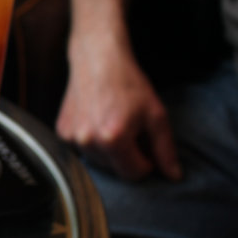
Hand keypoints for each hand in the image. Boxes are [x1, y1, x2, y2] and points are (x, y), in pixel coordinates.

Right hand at [56, 48, 182, 180]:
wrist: (97, 60)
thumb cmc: (129, 84)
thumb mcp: (155, 115)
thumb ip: (165, 149)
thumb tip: (174, 177)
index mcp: (113, 140)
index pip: (134, 174)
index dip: (146, 162)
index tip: (146, 143)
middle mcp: (89, 142)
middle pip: (115, 169)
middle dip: (127, 156)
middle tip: (130, 130)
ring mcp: (72, 138)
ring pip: (98, 161)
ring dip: (108, 151)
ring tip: (112, 124)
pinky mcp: (62, 132)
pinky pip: (82, 150)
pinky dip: (92, 142)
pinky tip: (96, 121)